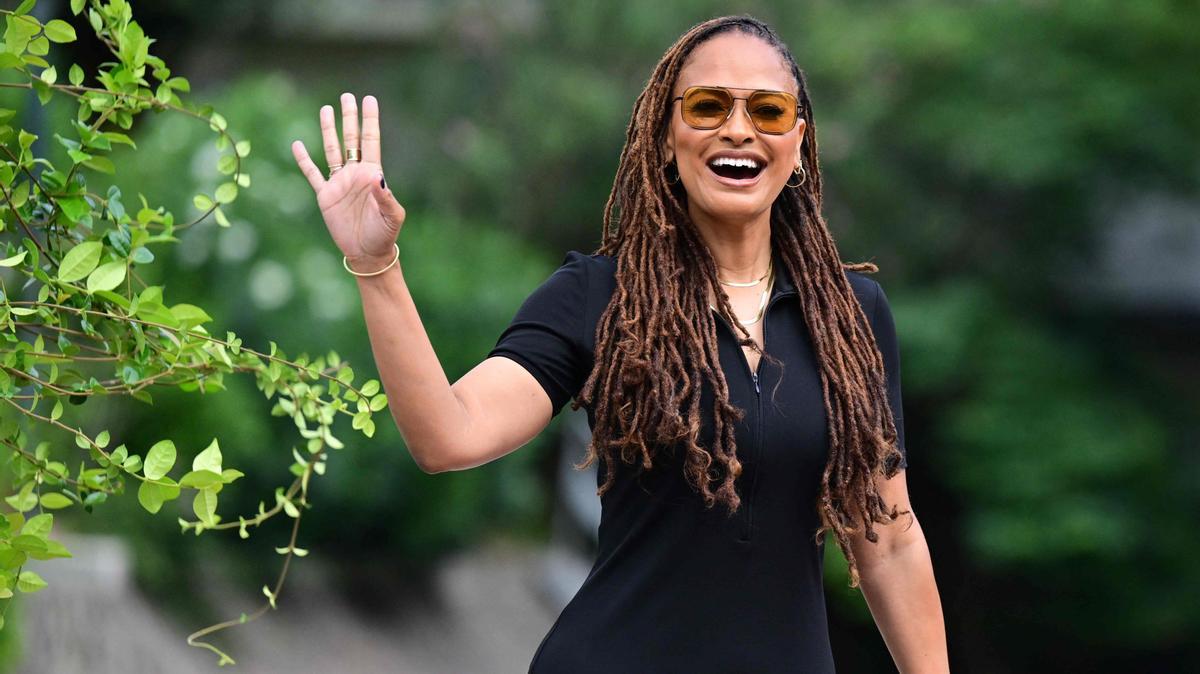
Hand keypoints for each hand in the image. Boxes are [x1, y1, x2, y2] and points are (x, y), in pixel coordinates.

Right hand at [291, 92, 405, 269]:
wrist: (367, 253)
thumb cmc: (384, 234)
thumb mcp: (392, 216)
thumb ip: (386, 196)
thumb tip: (377, 177)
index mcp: (372, 174)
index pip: (371, 140)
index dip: (370, 120)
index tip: (369, 100)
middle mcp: (355, 174)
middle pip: (351, 139)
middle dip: (349, 117)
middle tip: (347, 96)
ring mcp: (339, 183)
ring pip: (332, 150)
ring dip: (328, 130)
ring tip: (326, 109)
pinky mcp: (325, 195)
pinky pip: (312, 174)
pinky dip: (304, 160)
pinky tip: (297, 145)